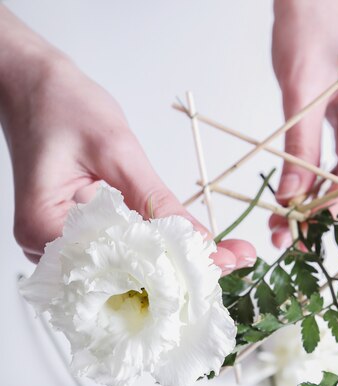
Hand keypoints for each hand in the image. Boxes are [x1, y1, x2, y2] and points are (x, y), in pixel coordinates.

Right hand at [0, 8, 254, 271]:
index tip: (222, 263)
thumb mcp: (116, 149)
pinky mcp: (79, 233)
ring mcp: (63, 243)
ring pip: (126, 266)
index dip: (173, 269)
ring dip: (174, 260)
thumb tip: (199, 239)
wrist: (32, 85)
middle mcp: (49, 247)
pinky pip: (121, 250)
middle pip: (124, 275)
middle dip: (181, 270)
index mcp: (45, 228)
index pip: (119, 266)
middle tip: (233, 260)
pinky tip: (194, 246)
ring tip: (225, 256)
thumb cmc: (60, 104)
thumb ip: (156, 199)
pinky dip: (156, 247)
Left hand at [270, 0, 337, 247]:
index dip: (337, 206)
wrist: (315, 3)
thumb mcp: (300, 89)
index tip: (306, 232)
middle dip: (328, 215)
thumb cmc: (311, 28)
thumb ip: (298, 147)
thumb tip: (289, 200)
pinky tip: (296, 206)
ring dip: (322, 208)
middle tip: (291, 241)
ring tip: (285, 229)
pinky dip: (322, 189)